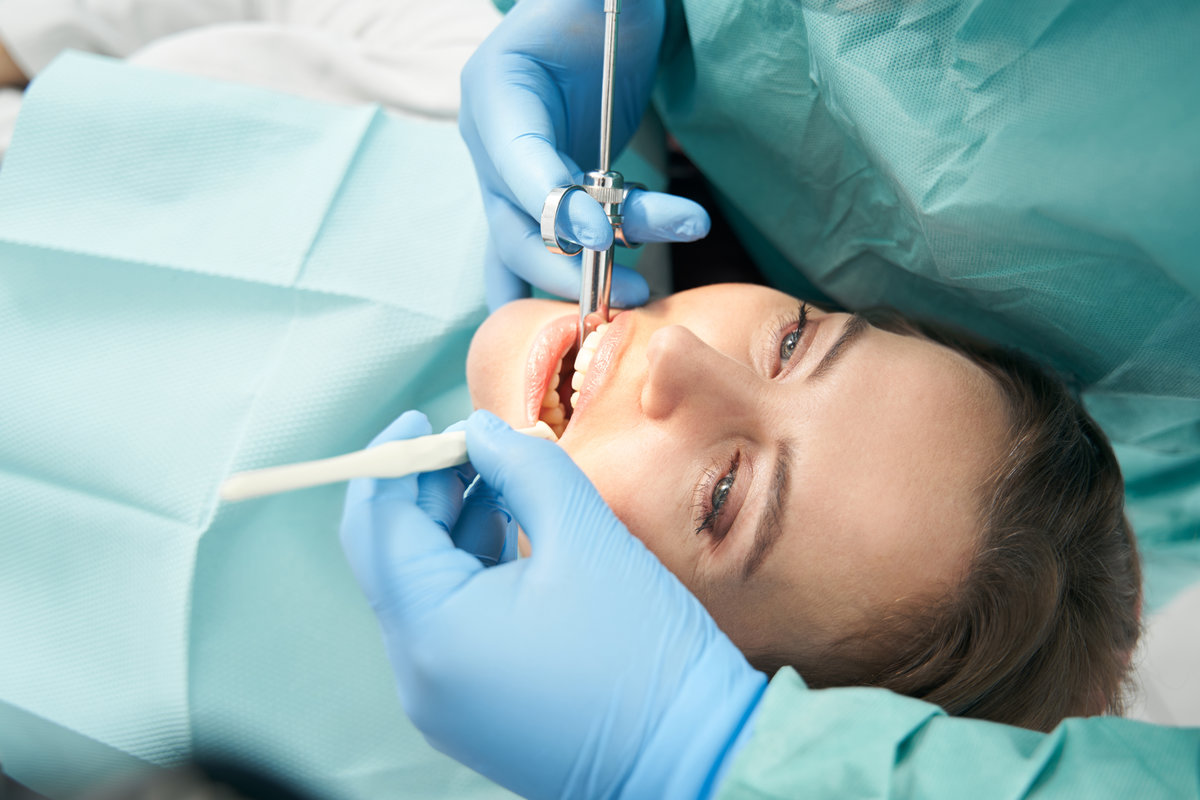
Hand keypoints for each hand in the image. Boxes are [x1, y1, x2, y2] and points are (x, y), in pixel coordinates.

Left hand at [340, 410, 764, 799]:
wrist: (695, 757)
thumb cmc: (644, 657)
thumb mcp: (585, 537)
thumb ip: (526, 466)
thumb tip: (486, 431)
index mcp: (433, 633)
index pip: (379, 526)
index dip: (393, 460)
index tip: (420, 420)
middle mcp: (421, 675)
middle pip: (393, 556)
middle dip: (425, 490)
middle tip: (472, 443)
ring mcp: (445, 697)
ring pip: (423, 587)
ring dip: (452, 525)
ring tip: (501, 476)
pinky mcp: (474, 705)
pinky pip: (451, 622)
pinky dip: (471, 569)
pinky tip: (511, 528)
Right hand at [459, 0, 710, 308]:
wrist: (607, 14)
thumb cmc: (604, 2)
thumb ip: (604, 8)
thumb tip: (621, 8)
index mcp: (496, 88)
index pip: (516, 160)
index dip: (554, 204)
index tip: (600, 236)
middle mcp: (493, 141)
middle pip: (515, 225)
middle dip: (569, 264)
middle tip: (631, 291)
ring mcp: (513, 175)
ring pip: (539, 245)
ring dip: (594, 272)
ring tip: (649, 287)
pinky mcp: (541, 196)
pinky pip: (536, 252)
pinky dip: (554, 288)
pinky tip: (574, 326)